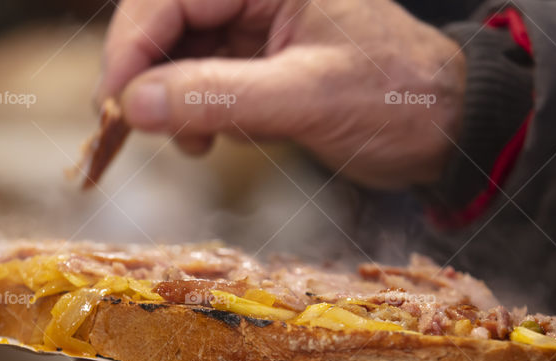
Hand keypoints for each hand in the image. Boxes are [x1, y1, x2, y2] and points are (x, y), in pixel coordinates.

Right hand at [97, 0, 465, 187]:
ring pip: (177, 56)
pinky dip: (195, 114)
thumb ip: (218, 98)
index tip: (113, 104)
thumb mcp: (306, 98)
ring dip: (170, 102)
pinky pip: (201, 82)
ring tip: (192, 142)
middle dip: (147, 78)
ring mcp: (252, 27)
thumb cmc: (394, 97)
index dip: (131, 47)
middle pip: (165, 23)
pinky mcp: (255, 62)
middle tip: (135, 128)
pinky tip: (212, 139)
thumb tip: (134, 106)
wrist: (443, 127)